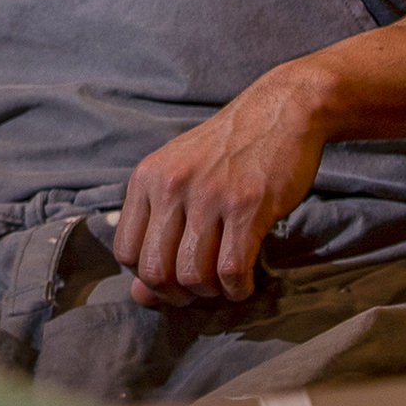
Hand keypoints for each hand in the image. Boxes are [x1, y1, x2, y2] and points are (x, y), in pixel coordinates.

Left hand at [111, 76, 323, 306]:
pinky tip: (244, 281)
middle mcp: (171, 185)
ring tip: (223, 282)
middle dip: (176, 294)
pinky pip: (231, 270)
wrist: (281, 111)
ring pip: (193, 275)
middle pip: (154, 271)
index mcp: (147, 177)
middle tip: (198, 291)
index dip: (146, 277)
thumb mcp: (180, 178)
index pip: (125, 251)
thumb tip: (139, 295)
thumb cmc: (228, 151)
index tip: (171, 277)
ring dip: (210, 293)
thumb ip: (156, 232)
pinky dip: (237, 289)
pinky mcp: (248, 206)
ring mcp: (209, 194)